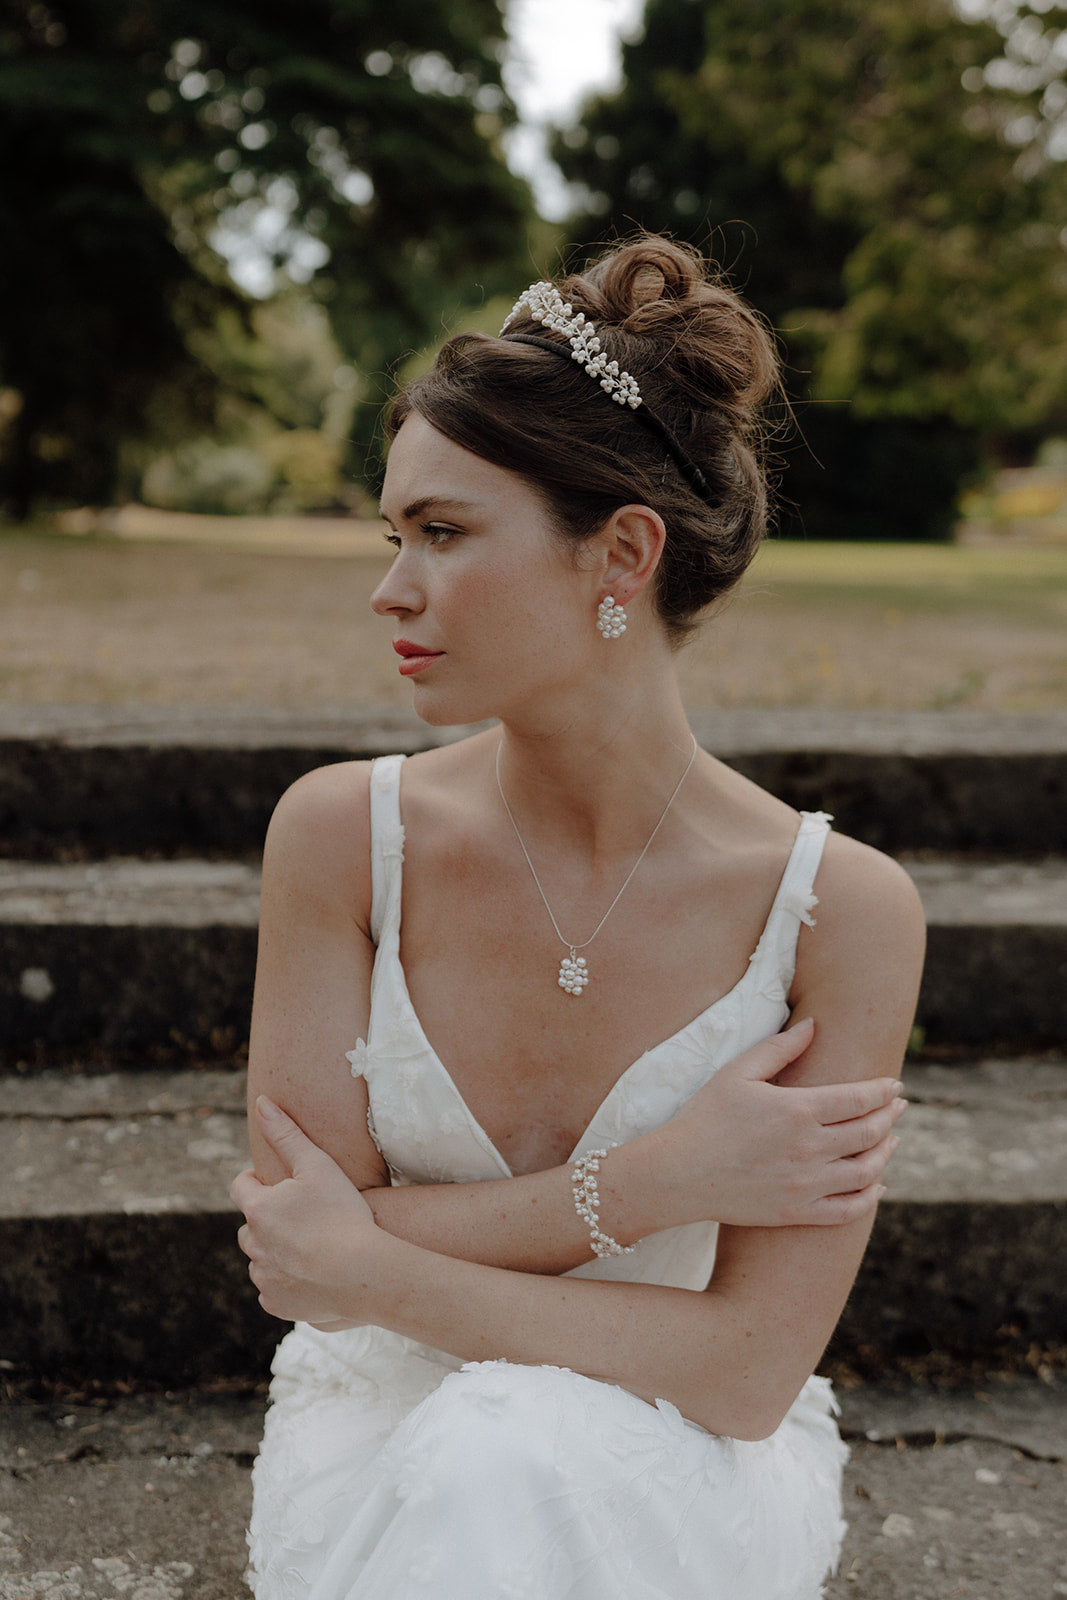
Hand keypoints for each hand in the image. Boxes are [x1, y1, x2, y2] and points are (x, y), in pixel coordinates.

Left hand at [230, 1097, 381, 1324]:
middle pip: (248, 1227)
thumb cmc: (342, 1213)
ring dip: (274, 1252)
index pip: (240, 1188)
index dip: (254, 1181)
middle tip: (295, 1216)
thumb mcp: (318, 1165)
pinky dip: (285, 1282)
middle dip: (265, 1220)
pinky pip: (272, 1290)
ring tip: (306, 1246)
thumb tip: (262, 1103)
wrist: (362, 1271)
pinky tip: (309, 1275)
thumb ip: (287, 1134)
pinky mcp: (278, 1304)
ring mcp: (264, 1278)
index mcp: (258, 1210)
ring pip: (260, 1260)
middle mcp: (254, 1245)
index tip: (272, 1181)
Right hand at [645, 1018, 905, 1228]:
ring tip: (891, 1141)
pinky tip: (875, 1186)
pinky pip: (848, 1209)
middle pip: (869, 1132)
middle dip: (890, 1117)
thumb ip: (780, 1048)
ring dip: (885, 1153)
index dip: (882, 1091)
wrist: (676, 1174)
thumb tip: (813, 1024)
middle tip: (898, 1108)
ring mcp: (806, 1184)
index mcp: (797, 1110)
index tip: (894, 1086)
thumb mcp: (736, 1073)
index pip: (858, 1099)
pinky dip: (869, 1197)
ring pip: (866, 1171)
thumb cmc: (703, 1118)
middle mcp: (809, 1148)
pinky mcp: (797, 1212)